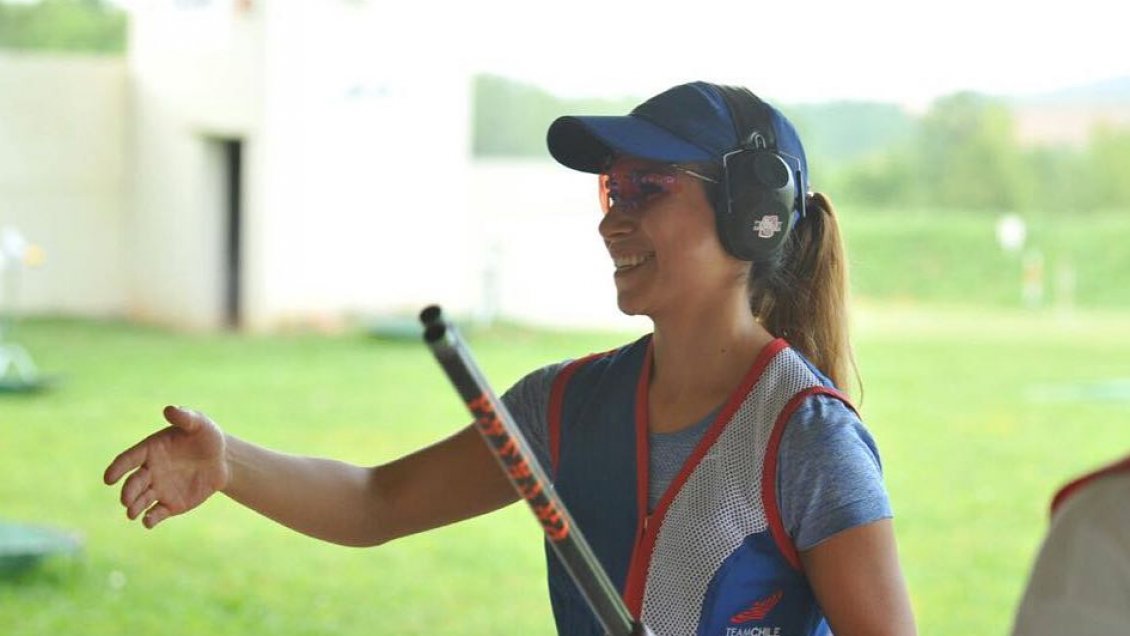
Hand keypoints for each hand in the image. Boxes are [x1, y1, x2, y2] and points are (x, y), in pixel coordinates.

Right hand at [103, 405, 229, 528]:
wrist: (223, 459)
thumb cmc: (207, 437)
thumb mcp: (199, 424)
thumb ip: (184, 417)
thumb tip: (169, 409)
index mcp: (150, 450)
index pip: (129, 459)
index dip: (117, 468)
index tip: (109, 478)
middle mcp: (150, 471)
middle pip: (133, 483)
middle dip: (128, 492)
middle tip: (126, 500)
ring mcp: (158, 489)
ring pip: (141, 500)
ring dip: (134, 507)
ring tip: (132, 513)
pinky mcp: (170, 504)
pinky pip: (157, 513)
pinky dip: (151, 519)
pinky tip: (148, 522)